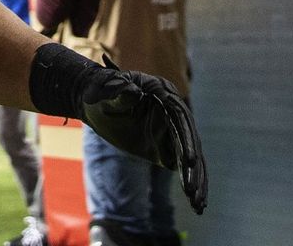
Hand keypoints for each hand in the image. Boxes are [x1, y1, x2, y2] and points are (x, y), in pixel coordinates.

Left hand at [75, 58, 206, 212]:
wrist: (95, 100)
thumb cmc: (98, 89)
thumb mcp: (103, 89)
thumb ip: (117, 91)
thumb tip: (133, 92)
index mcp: (162, 91)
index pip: (179, 116)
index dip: (186, 138)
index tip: (190, 161)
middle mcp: (172, 109)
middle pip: (189, 138)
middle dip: (194, 166)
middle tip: (193, 190)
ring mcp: (171, 128)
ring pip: (190, 154)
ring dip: (196, 179)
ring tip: (198, 204)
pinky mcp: (166, 145)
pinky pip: (182, 164)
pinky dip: (190, 181)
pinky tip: (196, 203)